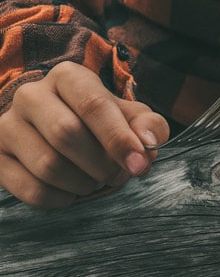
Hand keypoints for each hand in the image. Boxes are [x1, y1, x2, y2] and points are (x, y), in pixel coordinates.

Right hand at [0, 62, 168, 207]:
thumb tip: (148, 141)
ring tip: (95, 180)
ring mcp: (7, 126)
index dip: (119, 139)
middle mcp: (31, 95)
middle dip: (101, 165)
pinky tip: (72, 191)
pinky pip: (32, 190)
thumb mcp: (131, 118)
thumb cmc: (102, 124)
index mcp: (68, 77)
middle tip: (116, 175)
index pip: (93, 105)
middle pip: (66, 134)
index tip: (139, 165)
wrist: (59, 133)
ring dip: (84, 184)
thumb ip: (148, 126)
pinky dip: (62, 199)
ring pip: (48, 165)